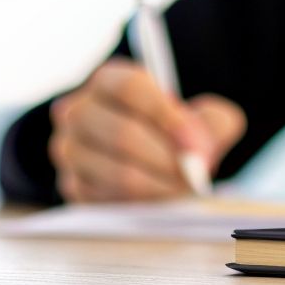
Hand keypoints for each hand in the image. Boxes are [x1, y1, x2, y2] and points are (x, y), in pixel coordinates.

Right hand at [47, 58, 246, 202]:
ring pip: (116, 172)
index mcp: (108, 80)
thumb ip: (213, 122)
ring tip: (184, 188)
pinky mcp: (72, 185)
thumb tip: (202, 153)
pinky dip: (142, 203)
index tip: (195, 143)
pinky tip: (163, 198)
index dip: (166, 116)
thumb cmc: (176, 130)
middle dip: (165, 158)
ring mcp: (70, 150)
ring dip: (158, 185)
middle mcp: (78, 110)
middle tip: (195, 174)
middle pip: (121, 133)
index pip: (130, 88)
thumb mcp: (203, 115)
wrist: (154, 156)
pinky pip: (108, 199)